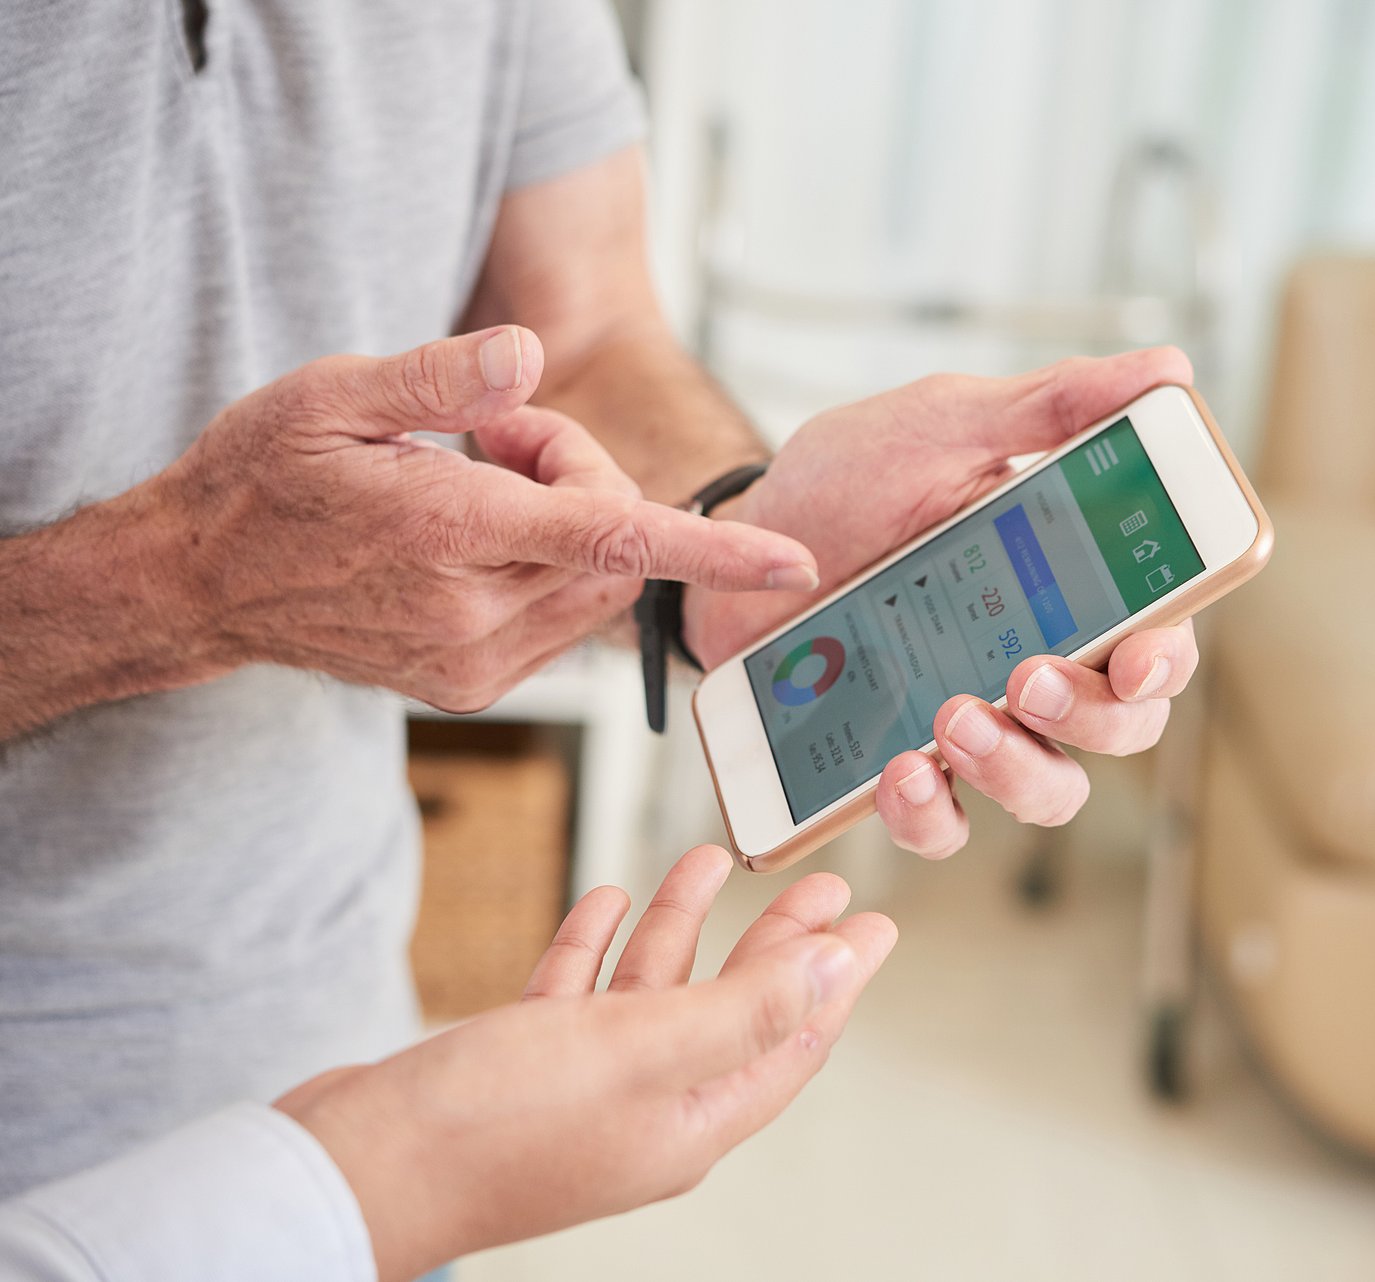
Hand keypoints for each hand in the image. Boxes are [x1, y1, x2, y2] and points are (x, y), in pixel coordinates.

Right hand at [148, 326, 815, 710]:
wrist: (201, 582)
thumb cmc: (264, 477)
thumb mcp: (331, 393)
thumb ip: (440, 374)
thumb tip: (530, 355)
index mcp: (446, 534)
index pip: (611, 537)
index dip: (714, 551)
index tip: (795, 565)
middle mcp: (470, 616)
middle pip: (616, 540)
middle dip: (585, 475)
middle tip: (494, 434)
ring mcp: (473, 664)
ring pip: (599, 582)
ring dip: (571, 521)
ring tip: (474, 480)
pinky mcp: (470, 686)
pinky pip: (563, 616)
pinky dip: (550, 565)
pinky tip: (474, 535)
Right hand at [276, 845, 895, 1281]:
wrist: (348, 1169)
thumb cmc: (491, 1124)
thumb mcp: (641, 1050)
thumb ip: (744, 1011)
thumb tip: (837, 975)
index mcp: (691, 1120)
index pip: (790, 1040)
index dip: (836, 979)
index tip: (874, 925)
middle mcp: (645, 1109)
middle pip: (732, 1010)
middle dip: (776, 943)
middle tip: (819, 881)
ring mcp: (581, 1091)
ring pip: (651, 995)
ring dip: (681, 927)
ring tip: (711, 860)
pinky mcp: (519, 1068)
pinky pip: (576, 998)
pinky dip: (596, 946)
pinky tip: (605, 899)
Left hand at [683, 349, 1202, 857]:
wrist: (737, 537)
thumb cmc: (849, 479)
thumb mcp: (945, 425)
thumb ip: (1053, 407)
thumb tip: (1166, 369)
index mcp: (1071, 582)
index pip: (1158, 636)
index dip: (1168, 660)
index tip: (1140, 659)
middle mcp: (1039, 660)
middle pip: (1123, 726)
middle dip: (1091, 717)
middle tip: (1024, 677)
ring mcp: (975, 721)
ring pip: (1050, 790)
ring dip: (1018, 771)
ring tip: (952, 719)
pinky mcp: (905, 766)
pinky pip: (945, 824)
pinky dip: (931, 813)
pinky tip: (900, 770)